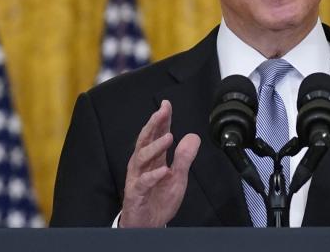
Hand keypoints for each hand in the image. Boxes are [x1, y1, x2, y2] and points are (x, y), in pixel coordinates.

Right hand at [120, 100, 200, 226]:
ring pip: (141, 157)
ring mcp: (137, 178)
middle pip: (145, 140)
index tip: (167, 104)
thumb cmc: (159, 199)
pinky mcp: (136, 194)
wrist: (148, 225)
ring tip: (169, 137)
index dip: (162, 119)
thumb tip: (193, 136)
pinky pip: (143, 183)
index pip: (157, 135)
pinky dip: (153, 176)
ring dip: (155, 146)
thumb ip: (184, 157)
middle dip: (153, 124)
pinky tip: (164, 170)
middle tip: (162, 112)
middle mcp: (142, 165)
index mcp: (153, 159)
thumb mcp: (178, 177)